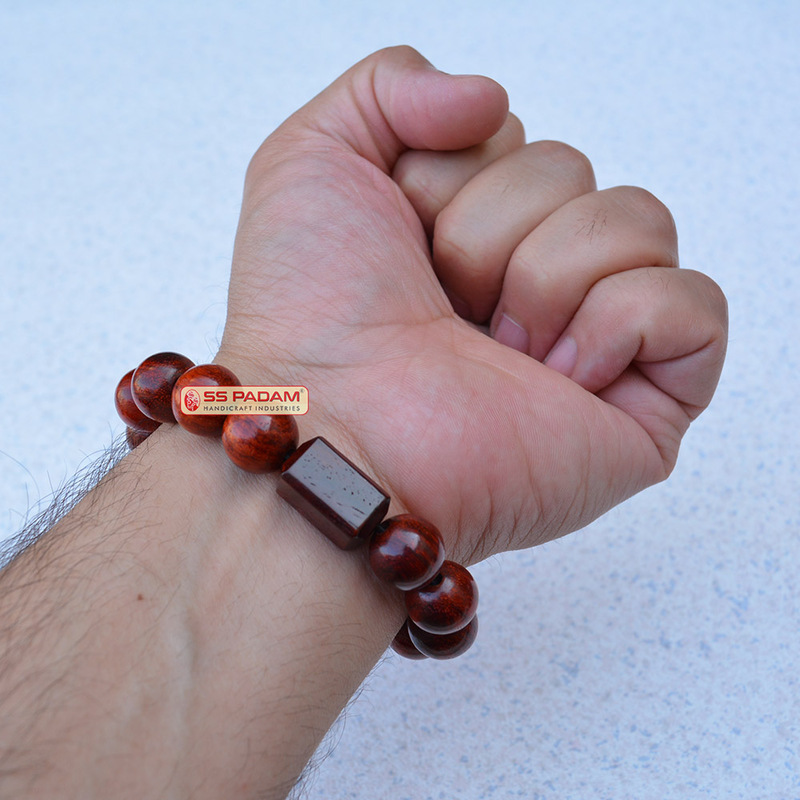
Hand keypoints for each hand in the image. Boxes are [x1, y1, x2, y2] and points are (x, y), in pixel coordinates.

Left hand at [218, 46, 726, 563]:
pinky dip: (622, 322)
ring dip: (544, 276)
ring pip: (641, 223)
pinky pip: (694, 307)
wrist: (334, 429)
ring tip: (493, 351)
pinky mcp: (641, 405)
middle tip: (445, 310)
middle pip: (575, 175)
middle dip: (490, 231)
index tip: (402, 243)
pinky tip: (559, 375)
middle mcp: (531, 283)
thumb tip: (493, 100)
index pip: (517, 139)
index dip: (452, 175)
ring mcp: (591, 343)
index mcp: (470, 233)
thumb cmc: (311, 313)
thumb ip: (392, 84)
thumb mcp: (315, 157)